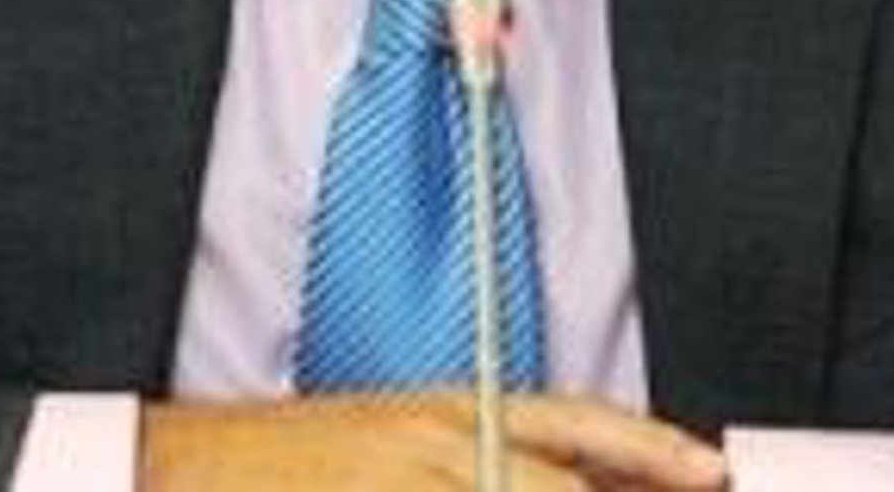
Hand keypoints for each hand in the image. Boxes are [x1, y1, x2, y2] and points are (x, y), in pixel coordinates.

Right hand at [140, 391, 728, 489]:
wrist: (182, 468)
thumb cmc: (290, 461)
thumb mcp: (393, 438)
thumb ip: (476, 453)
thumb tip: (563, 472)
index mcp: (443, 410)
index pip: (570, 423)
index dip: (649, 448)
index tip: (711, 467)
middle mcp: (433, 446)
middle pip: (559, 487)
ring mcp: (399, 488)